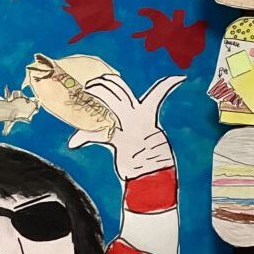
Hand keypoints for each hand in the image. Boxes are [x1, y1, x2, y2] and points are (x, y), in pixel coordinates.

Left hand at [67, 75, 183, 179]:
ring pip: (110, 100)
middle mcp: (137, 116)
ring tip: (87, 92)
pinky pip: (97, 136)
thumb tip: (125, 131)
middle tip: (93, 83)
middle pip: (119, 89)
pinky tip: (74, 143)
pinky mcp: (118, 140)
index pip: (159, 93)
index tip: (179, 77)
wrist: (151, 175)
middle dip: (104, 81)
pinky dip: (83, 140)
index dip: (169, 83)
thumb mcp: (150, 138)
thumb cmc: (151, 158)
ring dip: (96, 92)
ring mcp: (128, 126)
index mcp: (148, 114)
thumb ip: (139, 125)